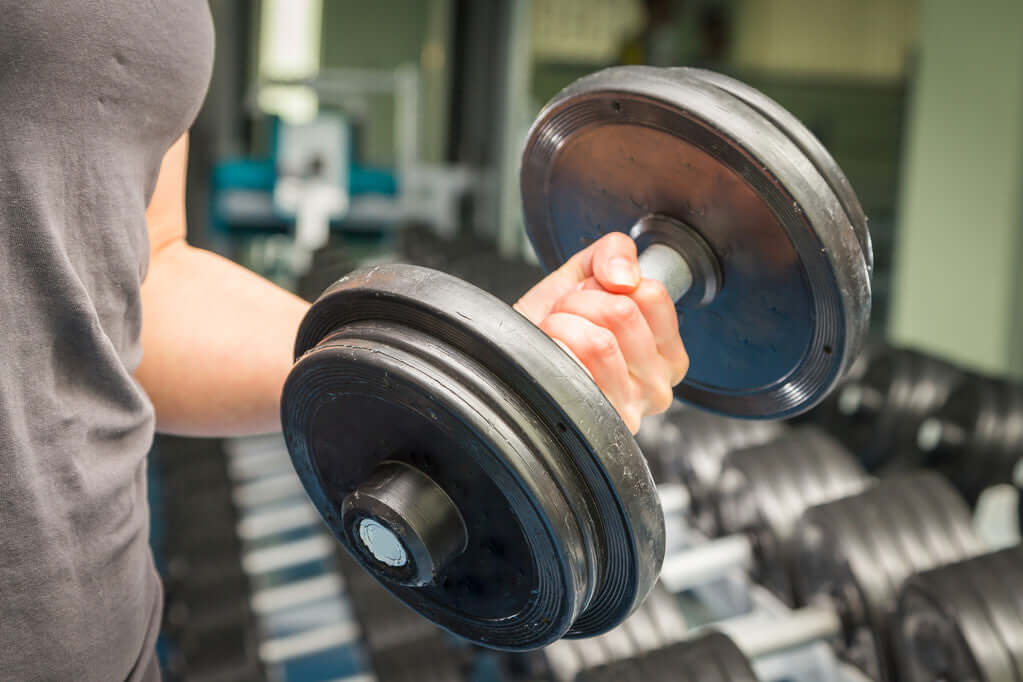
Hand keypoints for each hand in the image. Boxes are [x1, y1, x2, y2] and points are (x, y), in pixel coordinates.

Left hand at [515, 233, 687, 432]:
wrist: (513, 355)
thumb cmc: (552, 325)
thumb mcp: (586, 274)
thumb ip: (614, 253)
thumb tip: (623, 277)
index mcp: (668, 352)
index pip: (651, 294)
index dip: (609, 285)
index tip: (594, 298)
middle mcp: (657, 386)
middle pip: (624, 314)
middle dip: (581, 302)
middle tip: (568, 318)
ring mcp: (628, 408)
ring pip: (598, 342)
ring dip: (562, 327)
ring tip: (557, 337)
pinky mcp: (595, 422)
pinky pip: (572, 369)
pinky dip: (551, 351)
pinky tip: (551, 360)